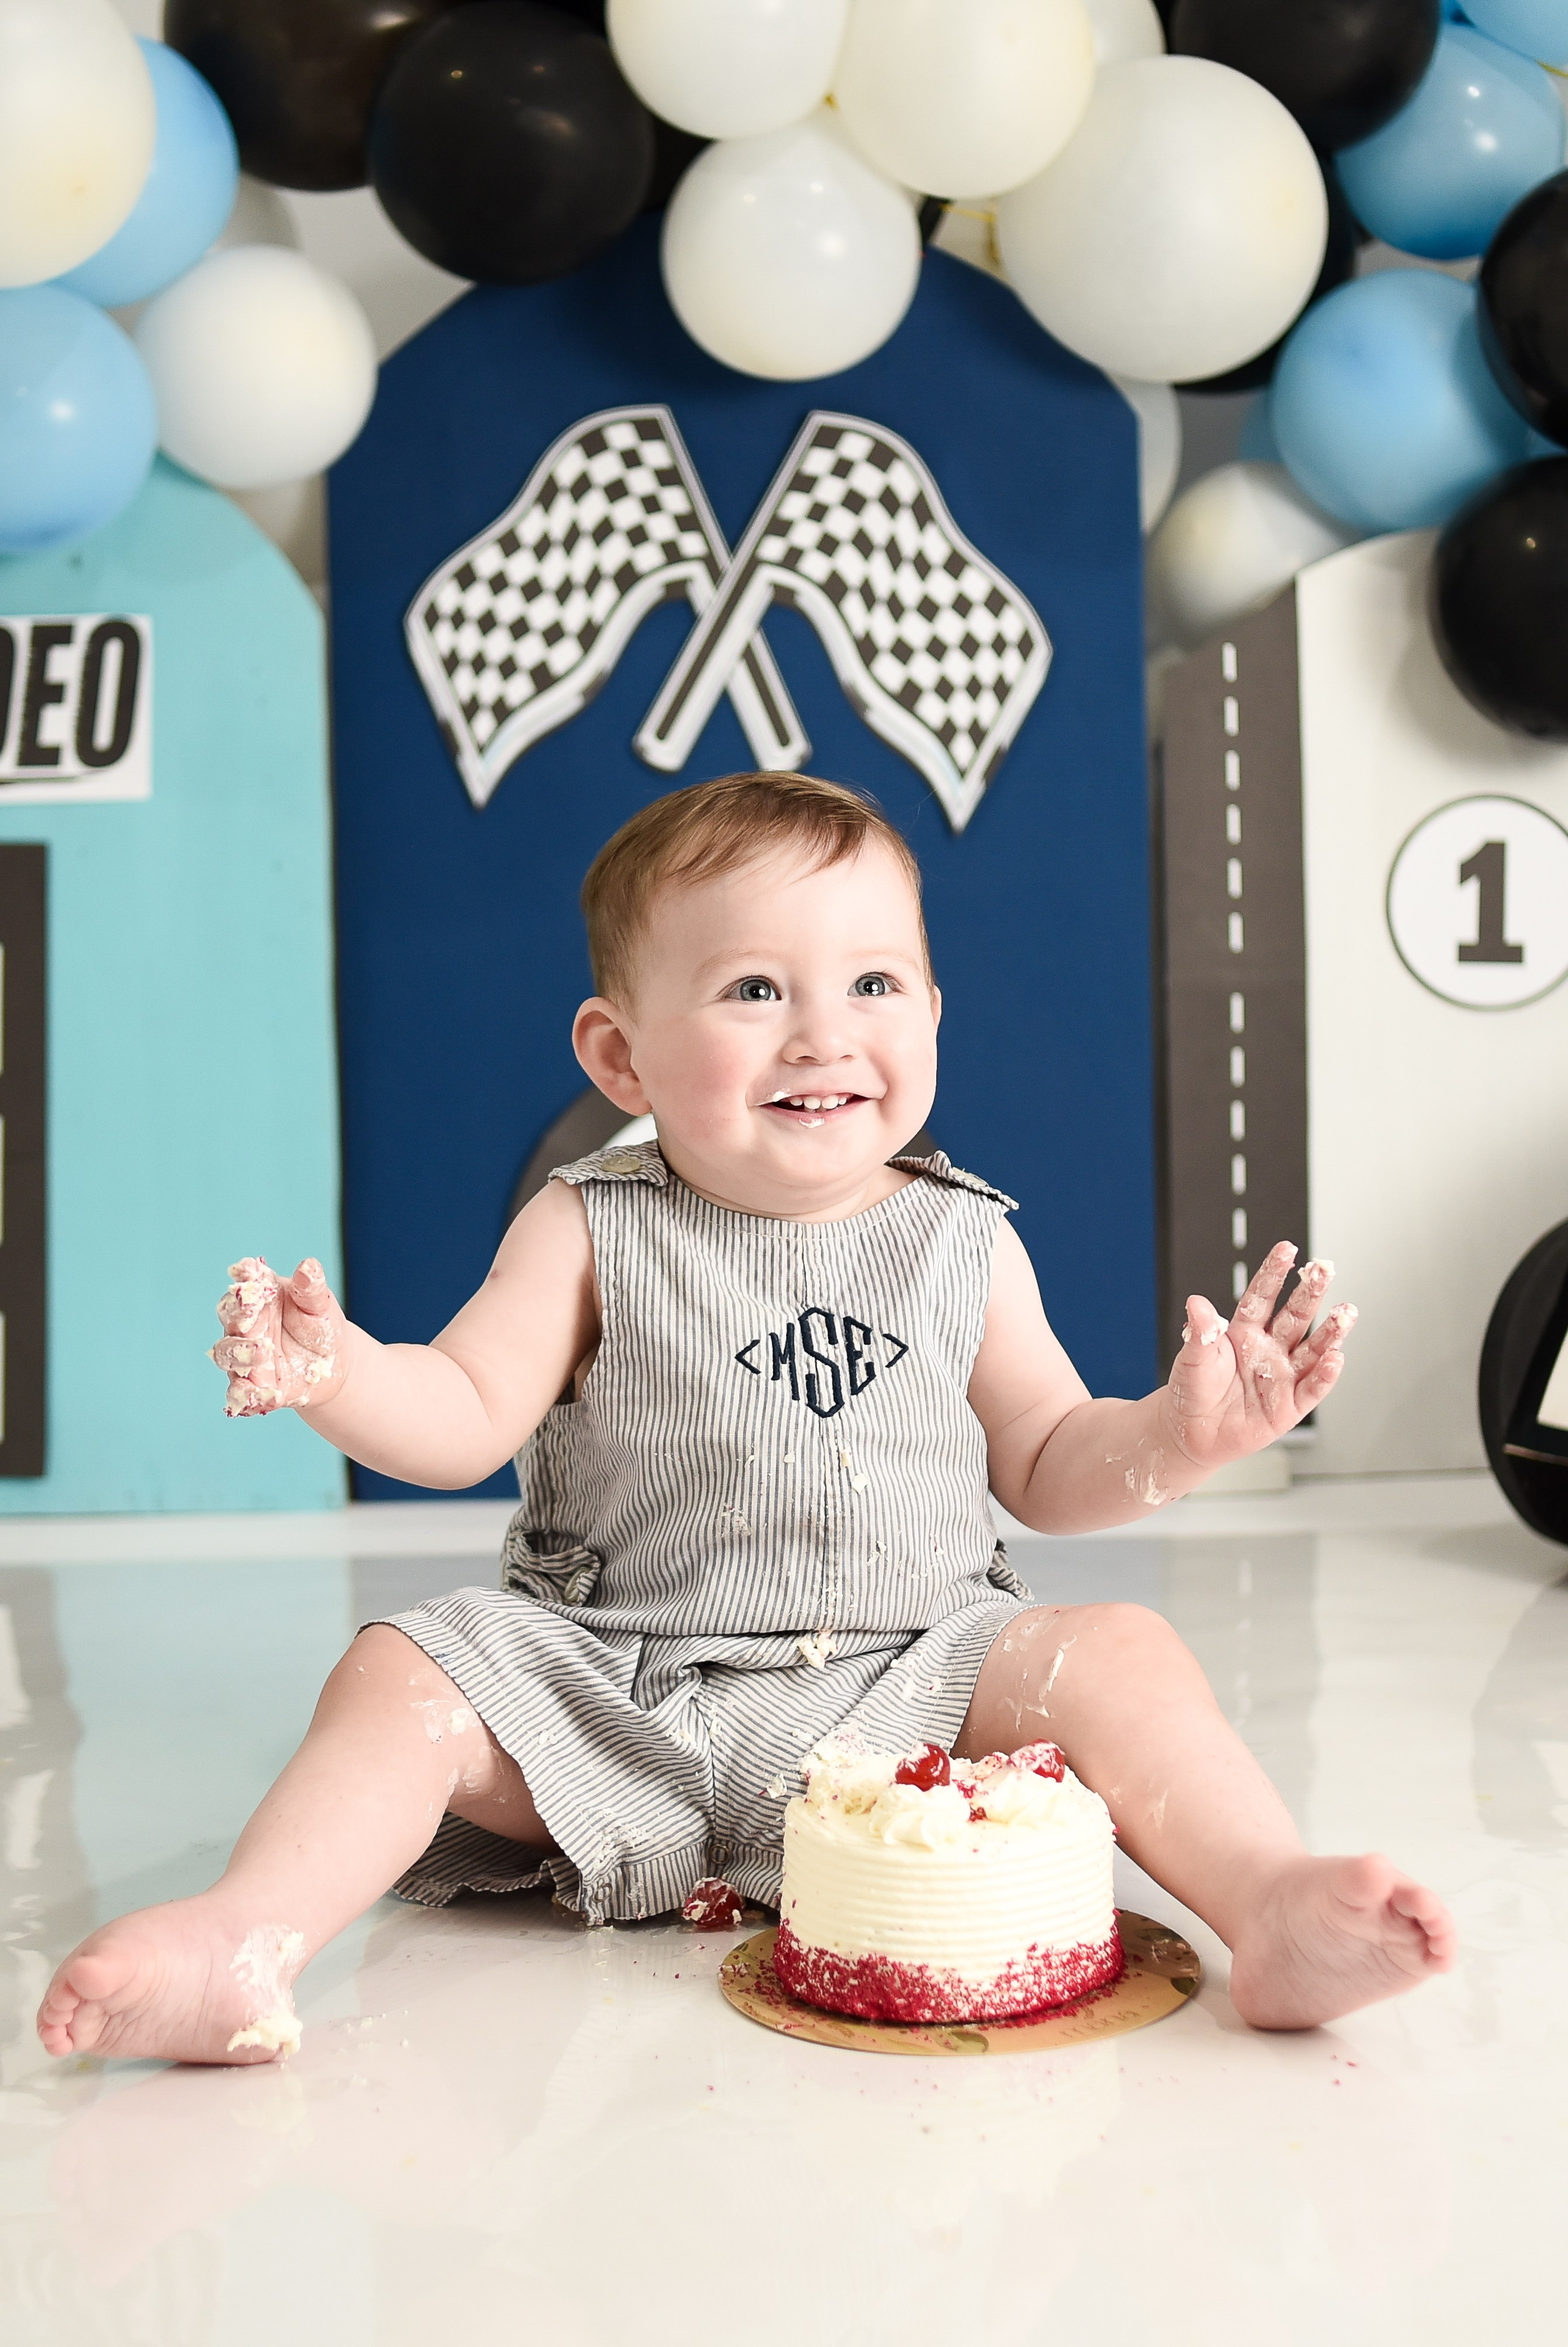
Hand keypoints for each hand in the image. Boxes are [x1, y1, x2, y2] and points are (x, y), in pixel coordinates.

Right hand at [210, 1257, 347, 1417]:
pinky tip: (265, 1396)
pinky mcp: (253, 1386)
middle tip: (250, 1316)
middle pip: (228, 1317)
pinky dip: (247, 1396)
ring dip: (239, 1354)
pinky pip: (241, 1393)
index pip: (245, 1284)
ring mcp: (244, 1357)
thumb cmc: (320, 1326)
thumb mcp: (319, 1305)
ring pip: (226, 1354)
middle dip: (236, 1316)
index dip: (244, 1277)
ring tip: (261, 1352)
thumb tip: (308, 1265)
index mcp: (259, 1298)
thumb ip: (311, 1288)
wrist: (333, 1366)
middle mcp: (244, 1326)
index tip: (246, 1271)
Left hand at [1161, 1243, 1354, 1472]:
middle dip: (1311, 1292)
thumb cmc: (1192, 1390)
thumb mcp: (1193, 1359)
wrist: (1191, 1433)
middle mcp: (1269, 1349)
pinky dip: (1325, 1375)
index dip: (1274, 1273)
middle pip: (1295, 1316)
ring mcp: (1282, 1376)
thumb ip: (1200, 1332)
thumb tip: (1196, 1303)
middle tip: (1325, 1268)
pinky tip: (1335, 1358)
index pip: (1262, 1296)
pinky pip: (1312, 1388)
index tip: (1287, 1249)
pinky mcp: (1290, 1405)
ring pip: (1312, 1349)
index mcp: (1244, 1332)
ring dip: (1331, 1331)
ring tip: (1346, 1311)